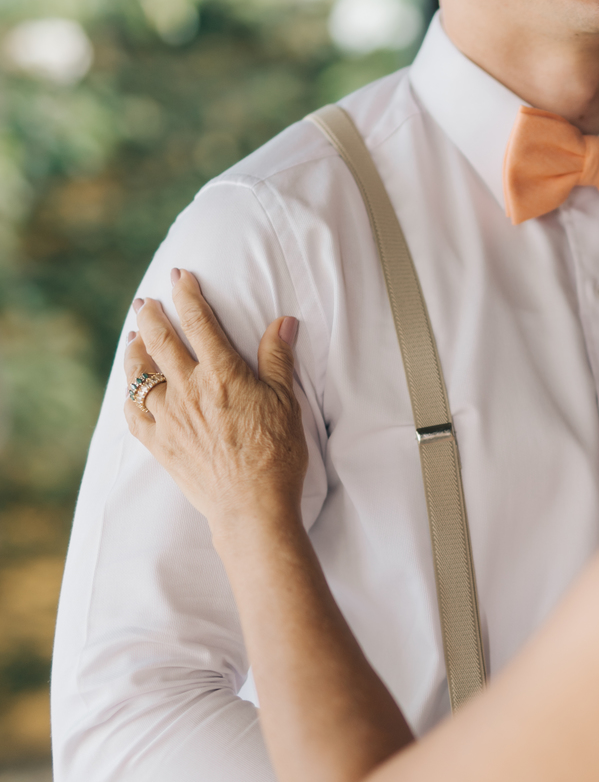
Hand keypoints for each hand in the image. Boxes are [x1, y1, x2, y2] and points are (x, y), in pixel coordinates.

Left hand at [123, 269, 307, 539]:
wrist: (252, 506)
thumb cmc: (276, 454)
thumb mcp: (286, 401)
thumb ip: (278, 359)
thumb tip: (283, 323)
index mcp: (222, 373)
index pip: (199, 321)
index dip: (188, 293)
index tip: (180, 275)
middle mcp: (188, 389)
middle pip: (160, 341)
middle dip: (150, 315)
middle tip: (144, 302)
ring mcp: (169, 418)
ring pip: (140, 375)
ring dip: (135, 351)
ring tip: (133, 338)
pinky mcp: (160, 445)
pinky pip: (134, 415)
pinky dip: (130, 398)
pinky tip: (131, 391)